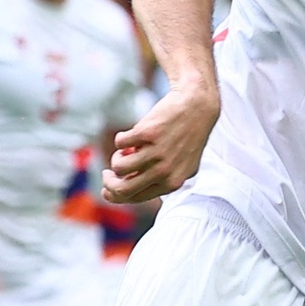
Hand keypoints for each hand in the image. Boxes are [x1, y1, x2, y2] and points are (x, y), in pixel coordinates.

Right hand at [104, 83, 219, 202]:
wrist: (197, 107)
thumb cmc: (188, 137)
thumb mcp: (183, 166)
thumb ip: (162, 181)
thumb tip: (128, 191)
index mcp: (172, 183)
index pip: (135, 198)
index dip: (115, 195)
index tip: (108, 187)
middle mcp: (164, 171)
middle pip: (122, 188)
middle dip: (108, 183)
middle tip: (107, 173)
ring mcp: (156, 152)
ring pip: (119, 166)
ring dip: (117, 157)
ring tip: (128, 149)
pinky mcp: (147, 133)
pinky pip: (120, 143)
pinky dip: (122, 138)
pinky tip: (134, 133)